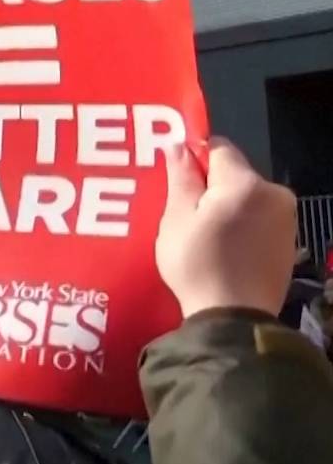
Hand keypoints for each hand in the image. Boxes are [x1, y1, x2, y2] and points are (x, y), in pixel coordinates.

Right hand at [157, 137, 297, 318]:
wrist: (235, 317)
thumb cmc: (198, 264)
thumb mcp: (177, 219)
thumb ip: (181, 178)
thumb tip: (179, 146)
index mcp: (245, 183)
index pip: (218, 148)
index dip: (193, 158)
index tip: (175, 180)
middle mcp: (274, 194)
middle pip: (234, 174)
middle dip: (209, 186)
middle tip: (182, 213)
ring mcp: (286, 219)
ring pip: (247, 197)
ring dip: (225, 206)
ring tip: (201, 234)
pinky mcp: (288, 241)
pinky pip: (259, 219)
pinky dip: (241, 225)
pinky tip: (224, 248)